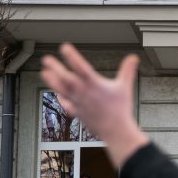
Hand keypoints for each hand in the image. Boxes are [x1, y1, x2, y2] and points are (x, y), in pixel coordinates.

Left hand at [41, 44, 147, 167]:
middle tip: (46, 59)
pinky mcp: (77, 112)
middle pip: (66, 78)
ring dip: (52, 81)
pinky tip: (58, 94)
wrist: (115, 130)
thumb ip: (127, 70)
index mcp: (95, 85)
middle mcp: (84, 93)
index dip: (72, 56)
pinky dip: (61, 98)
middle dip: (55, 67)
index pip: (81, 67)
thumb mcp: (125, 87)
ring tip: (44, 73)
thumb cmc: (120, 109)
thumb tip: (133, 58)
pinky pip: (66, 103)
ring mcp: (78, 103)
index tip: (64, 48)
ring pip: (62, 90)